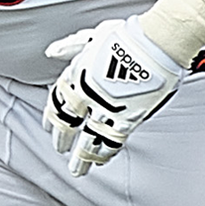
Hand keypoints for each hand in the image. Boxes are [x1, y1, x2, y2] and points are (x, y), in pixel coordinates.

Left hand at [42, 17, 185, 175]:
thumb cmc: (127, 36)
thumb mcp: (92, 37)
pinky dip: (105, 153)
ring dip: (81, 158)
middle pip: (68, 125)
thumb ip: (71, 47)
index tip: (48, 128)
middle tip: (60, 149)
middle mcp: (88, 95)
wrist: (156, 42)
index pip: (57, 103)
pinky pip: (112, 141)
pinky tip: (101, 161)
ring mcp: (107, 109)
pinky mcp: (129, 118)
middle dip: (62, 140)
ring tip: (78, 170)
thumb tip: (52, 51)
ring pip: (88, 140)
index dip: (52, 118)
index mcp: (77, 75)